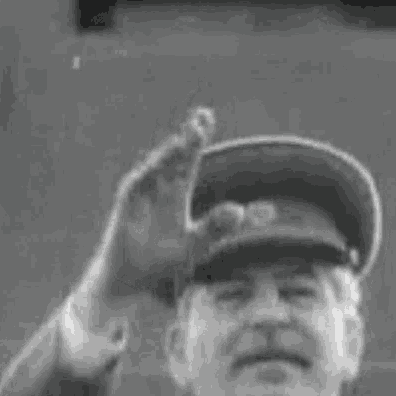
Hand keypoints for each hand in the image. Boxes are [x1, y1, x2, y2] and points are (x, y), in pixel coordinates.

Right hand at [60, 107, 215, 371]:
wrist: (132, 280)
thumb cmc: (163, 261)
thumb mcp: (199, 243)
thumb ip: (223, 227)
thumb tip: (268, 213)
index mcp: (175, 192)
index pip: (188, 159)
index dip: (196, 139)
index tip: (206, 116)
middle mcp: (158, 187)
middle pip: (176, 157)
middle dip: (189, 137)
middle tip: (204, 115)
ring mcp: (141, 194)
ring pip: (160, 166)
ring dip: (175, 150)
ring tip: (194, 134)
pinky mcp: (127, 205)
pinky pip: (140, 182)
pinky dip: (152, 170)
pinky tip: (166, 159)